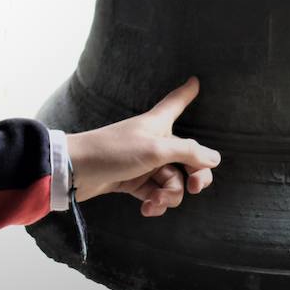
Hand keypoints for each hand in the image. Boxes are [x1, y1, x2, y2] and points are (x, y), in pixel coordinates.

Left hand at [65, 77, 219, 216]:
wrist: (75, 171)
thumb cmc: (113, 151)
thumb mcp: (155, 150)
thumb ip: (188, 152)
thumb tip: (215, 158)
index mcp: (158, 124)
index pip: (176, 103)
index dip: (187, 93)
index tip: (195, 80)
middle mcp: (153, 141)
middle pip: (187, 157)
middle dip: (195, 176)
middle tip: (194, 188)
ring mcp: (144, 162)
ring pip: (173, 181)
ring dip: (170, 195)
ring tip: (156, 200)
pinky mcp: (133, 181)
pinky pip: (155, 194)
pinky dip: (155, 203)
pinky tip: (148, 209)